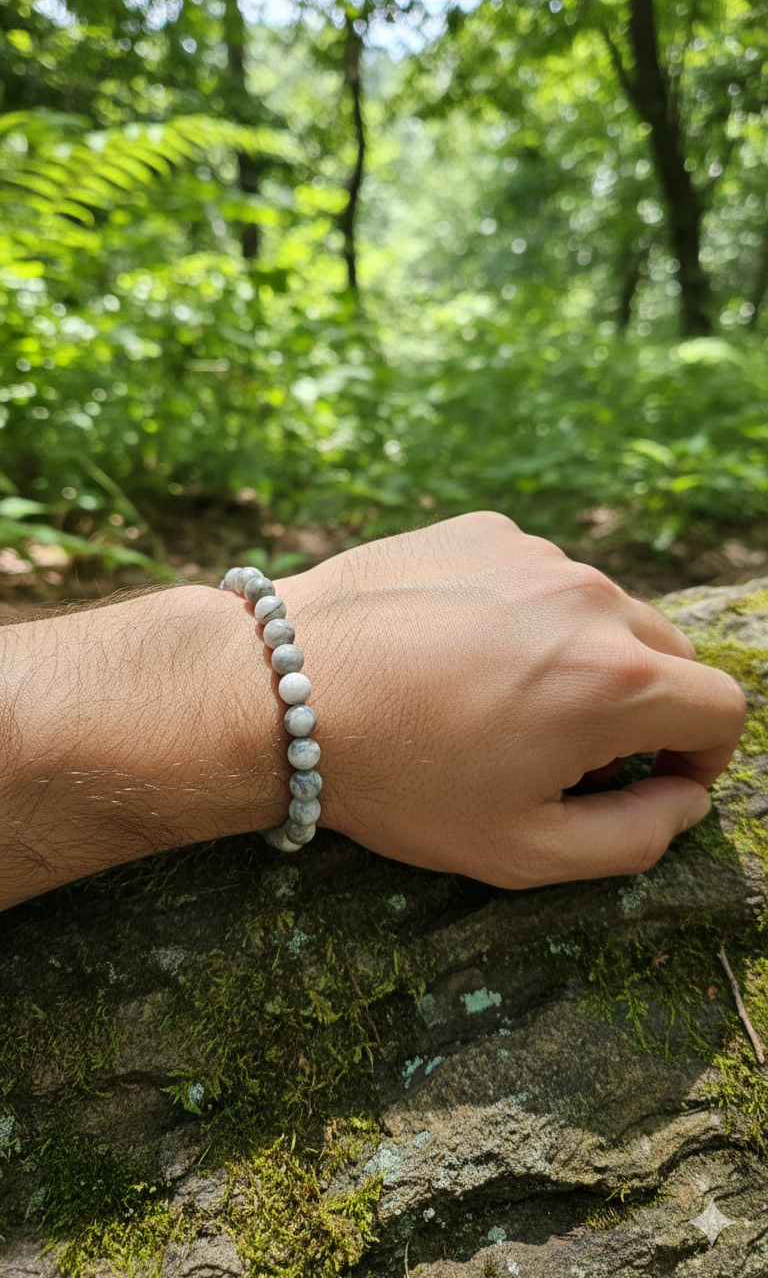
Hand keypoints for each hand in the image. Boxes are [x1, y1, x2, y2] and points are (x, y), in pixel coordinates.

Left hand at [278, 512, 745, 887]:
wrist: (278, 690)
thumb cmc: (399, 779)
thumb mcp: (523, 849)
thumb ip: (634, 838)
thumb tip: (684, 799)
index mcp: (616, 678)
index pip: (720, 708)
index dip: (702, 756)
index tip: (657, 779)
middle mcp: (590, 598)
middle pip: (668, 653)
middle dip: (645, 707)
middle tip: (574, 752)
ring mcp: (534, 553)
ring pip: (601, 609)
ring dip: (581, 654)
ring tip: (499, 699)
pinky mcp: (482, 529)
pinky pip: (537, 575)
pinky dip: (524, 613)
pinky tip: (457, 650)